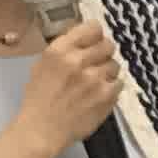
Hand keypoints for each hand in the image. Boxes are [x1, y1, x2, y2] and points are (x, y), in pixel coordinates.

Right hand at [16, 19, 127, 153]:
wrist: (42, 129)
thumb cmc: (39, 98)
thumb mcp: (42, 65)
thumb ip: (65, 50)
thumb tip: (85, 39)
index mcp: (59, 50)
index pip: (92, 28)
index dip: (95, 34)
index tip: (94, 41)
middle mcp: (78, 61)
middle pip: (108, 45)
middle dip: (103, 53)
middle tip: (95, 63)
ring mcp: (95, 78)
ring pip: (115, 64)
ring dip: (107, 72)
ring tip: (94, 82)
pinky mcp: (107, 95)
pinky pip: (118, 83)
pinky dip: (111, 88)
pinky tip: (98, 94)